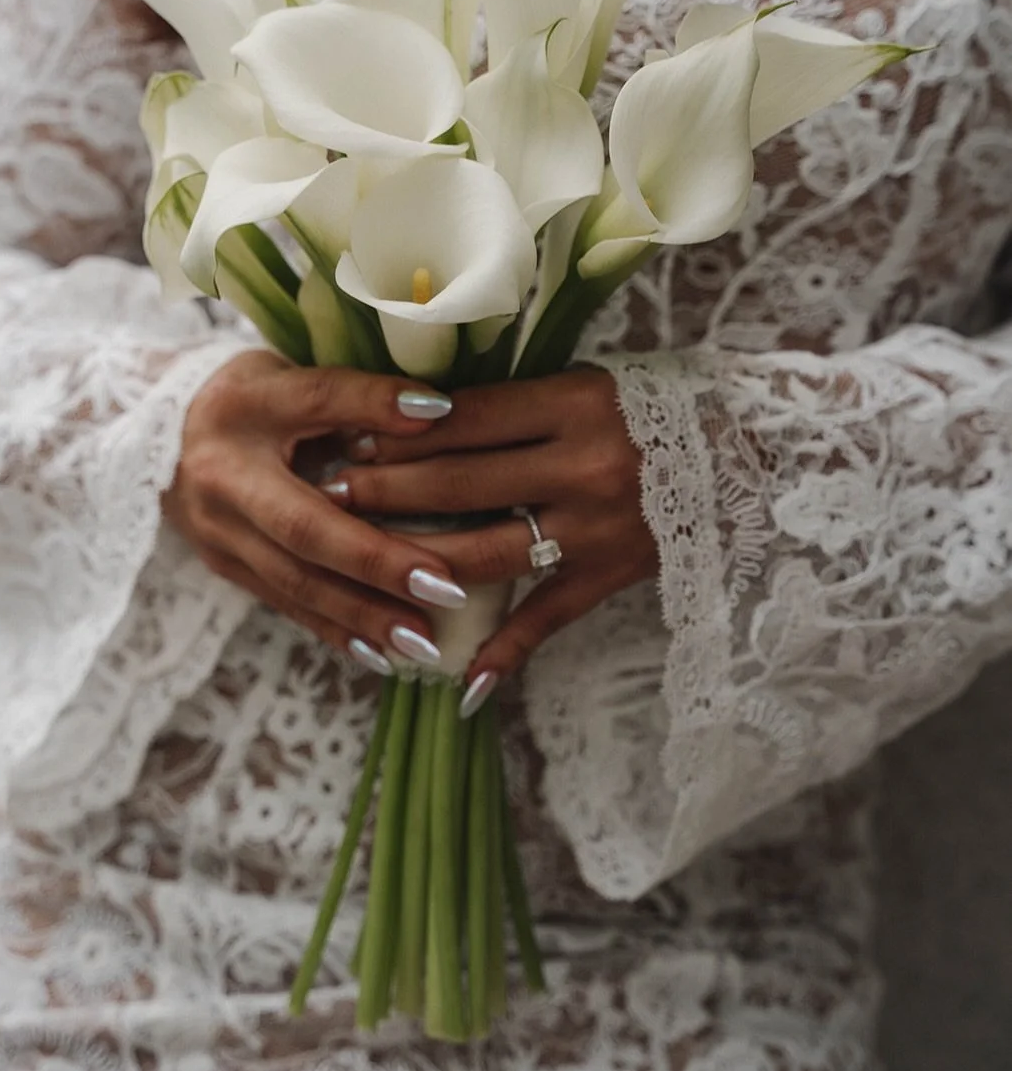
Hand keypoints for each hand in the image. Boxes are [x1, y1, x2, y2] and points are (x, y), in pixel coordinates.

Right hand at [164, 351, 470, 674]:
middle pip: (303, 524)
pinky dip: (336, 630)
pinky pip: (285, 602)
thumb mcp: (293, 377)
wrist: (164, 435)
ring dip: (362, 614)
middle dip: (376, 561)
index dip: (372, 407)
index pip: (317, 399)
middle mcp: (224, 476)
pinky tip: (382, 654)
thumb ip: (358, 393)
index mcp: (245, 408)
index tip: (440, 418)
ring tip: (424, 641)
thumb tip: (437, 410)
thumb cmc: (252, 398)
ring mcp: (218, 531)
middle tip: (445, 588)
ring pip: (294, 580)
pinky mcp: (225, 566)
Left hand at [322, 368, 657, 683]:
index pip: (466, 419)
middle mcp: (583, 466)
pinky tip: (459, 685)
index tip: (350, 438)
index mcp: (574, 404)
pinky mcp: (612, 575)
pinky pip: (548, 619)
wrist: (743, 454)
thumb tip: (413, 417)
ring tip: (362, 557)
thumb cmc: (645, 408)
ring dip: (416, 560)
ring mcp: (597, 528)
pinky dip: (504, 653)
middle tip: (328, 492)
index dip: (400, 432)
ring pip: (488, 552)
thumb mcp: (582, 385)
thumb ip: (512, 403)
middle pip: (462, 484)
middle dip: (385, 490)